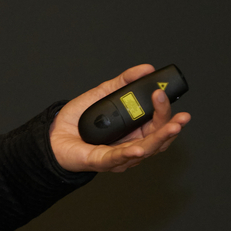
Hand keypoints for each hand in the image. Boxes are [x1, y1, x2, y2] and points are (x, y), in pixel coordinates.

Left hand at [50, 63, 191, 172]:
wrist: (53, 134)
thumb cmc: (78, 121)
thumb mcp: (103, 94)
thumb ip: (124, 81)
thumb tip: (145, 69)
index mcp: (134, 131)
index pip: (158, 123)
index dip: (166, 110)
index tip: (167, 95)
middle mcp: (131, 144)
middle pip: (157, 137)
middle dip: (169, 124)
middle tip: (176, 111)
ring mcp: (119, 156)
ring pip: (145, 150)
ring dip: (160, 139)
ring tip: (172, 127)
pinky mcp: (102, 161)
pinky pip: (118, 158)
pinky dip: (129, 154)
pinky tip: (139, 149)